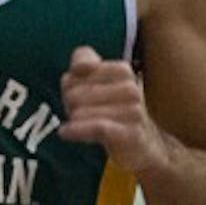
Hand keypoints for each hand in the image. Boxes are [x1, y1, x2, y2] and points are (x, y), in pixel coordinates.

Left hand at [58, 46, 165, 175]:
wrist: (141, 144)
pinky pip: (97, 127)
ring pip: (82, 111)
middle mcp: (131, 88)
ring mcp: (133, 111)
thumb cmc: (110, 109)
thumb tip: (78, 68)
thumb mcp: (95, 80)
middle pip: (75, 92)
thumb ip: (83, 60)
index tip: (74, 92)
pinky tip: (65, 132)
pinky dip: (77, 130)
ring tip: (75, 124)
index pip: (80, 67)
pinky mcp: (130, 133)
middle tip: (76, 112)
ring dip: (74, 120)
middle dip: (70, 103)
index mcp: (123, 70)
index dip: (70, 81)